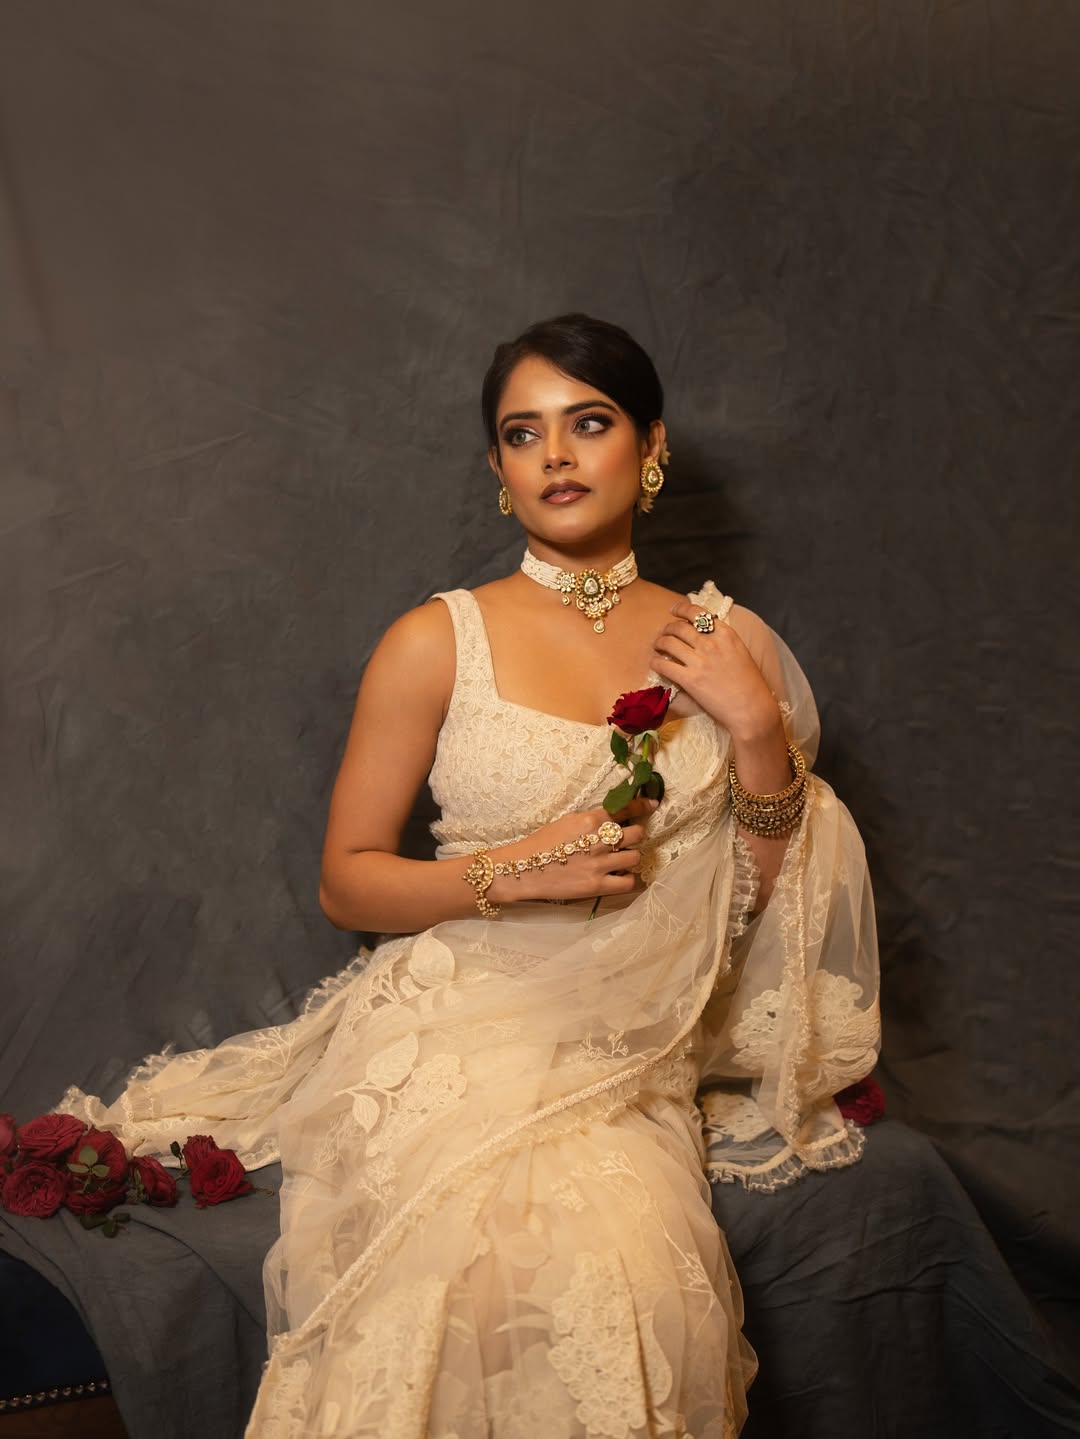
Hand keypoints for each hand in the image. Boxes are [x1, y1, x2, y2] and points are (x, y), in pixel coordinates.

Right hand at [489, 797, 657, 906]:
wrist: (522, 868)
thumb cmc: (541, 843)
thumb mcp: (567, 821)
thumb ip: (591, 818)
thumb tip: (613, 817)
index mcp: (591, 820)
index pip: (625, 809)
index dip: (642, 806)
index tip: (652, 804)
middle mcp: (599, 840)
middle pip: (637, 834)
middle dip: (634, 835)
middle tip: (626, 840)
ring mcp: (600, 864)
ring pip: (635, 856)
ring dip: (630, 857)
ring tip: (620, 860)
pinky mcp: (597, 886)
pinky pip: (629, 882)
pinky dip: (628, 878)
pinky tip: (620, 876)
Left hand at [652, 601, 781, 743]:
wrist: (751, 708)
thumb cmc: (750, 684)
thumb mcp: (740, 652)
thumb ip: (723, 640)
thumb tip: (705, 633)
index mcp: (725, 634)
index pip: (697, 613)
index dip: (681, 609)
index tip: (674, 610)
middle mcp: (710, 643)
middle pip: (679, 627)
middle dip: (668, 628)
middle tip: (664, 633)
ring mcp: (699, 661)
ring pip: (668, 643)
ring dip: (659, 642)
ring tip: (658, 646)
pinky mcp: (689, 680)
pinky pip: (664, 665)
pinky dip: (656, 662)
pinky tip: (655, 663)